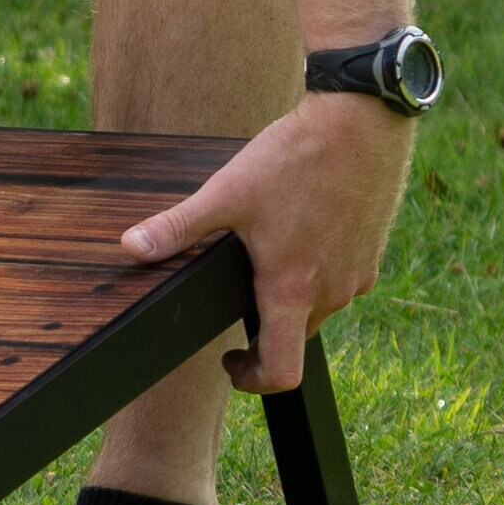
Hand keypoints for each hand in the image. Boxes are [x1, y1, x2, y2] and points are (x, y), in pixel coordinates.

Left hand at [116, 90, 412, 389]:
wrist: (360, 124)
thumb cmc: (294, 159)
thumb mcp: (227, 192)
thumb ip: (178, 227)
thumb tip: (131, 248)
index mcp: (291, 289)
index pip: (281, 372)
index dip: (252, 380)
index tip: (231, 360)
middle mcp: (330, 293)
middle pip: (294, 338)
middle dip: (263, 329)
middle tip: (236, 296)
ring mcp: (356, 275)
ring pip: (318, 307)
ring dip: (291, 297)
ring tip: (266, 257)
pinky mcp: (372, 255)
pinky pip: (341, 282)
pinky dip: (318, 273)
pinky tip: (299, 235)